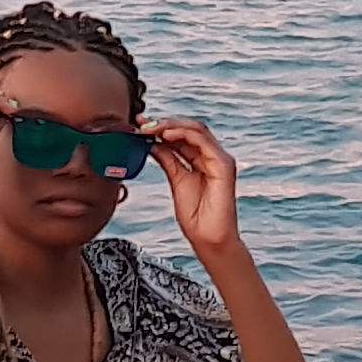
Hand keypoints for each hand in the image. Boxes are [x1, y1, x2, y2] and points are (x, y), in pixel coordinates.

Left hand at [142, 117, 240, 251]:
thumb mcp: (176, 179)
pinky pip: (202, 141)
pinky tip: (165, 135)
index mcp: (202, 159)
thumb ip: (167, 159)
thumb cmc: (196, 216)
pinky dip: (183, 134)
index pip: (181, 135)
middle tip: (141, 124)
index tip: (138, 126)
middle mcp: (212, 155)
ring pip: (196, 129)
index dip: (160, 128)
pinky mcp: (223, 164)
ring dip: (170, 125)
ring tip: (149, 128)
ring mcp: (219, 158)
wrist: (208, 239)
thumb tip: (152, 141)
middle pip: (189, 128)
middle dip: (163, 123)